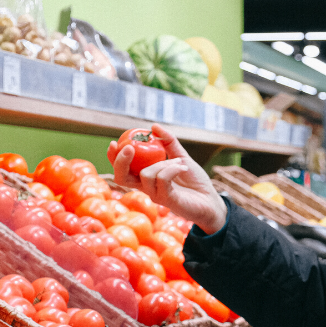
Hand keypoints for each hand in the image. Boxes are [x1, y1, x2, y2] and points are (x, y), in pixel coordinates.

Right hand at [107, 124, 227, 234]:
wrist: (212, 200)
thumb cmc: (195, 182)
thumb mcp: (181, 157)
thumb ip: (168, 143)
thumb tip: (153, 126)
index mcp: (146, 178)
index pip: (123, 170)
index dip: (114, 158)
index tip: (114, 142)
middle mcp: (147, 188)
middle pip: (121, 177)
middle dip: (121, 161)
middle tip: (129, 147)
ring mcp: (156, 195)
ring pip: (146, 174)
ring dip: (163, 163)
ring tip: (179, 163)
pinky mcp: (167, 200)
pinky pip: (162, 179)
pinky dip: (171, 168)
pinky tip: (182, 168)